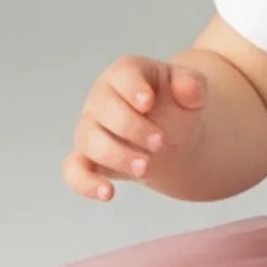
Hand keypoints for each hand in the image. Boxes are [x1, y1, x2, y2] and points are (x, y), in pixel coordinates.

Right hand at [62, 54, 208, 201]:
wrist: (172, 138)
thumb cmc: (178, 108)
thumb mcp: (193, 92)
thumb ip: (193, 85)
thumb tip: (190, 87)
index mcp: (128, 74)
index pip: (123, 74)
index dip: (132, 88)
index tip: (148, 103)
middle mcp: (102, 97)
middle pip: (104, 108)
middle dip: (132, 128)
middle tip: (160, 142)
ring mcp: (91, 127)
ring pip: (89, 140)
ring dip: (117, 155)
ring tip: (146, 167)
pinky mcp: (86, 157)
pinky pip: (73, 169)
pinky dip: (85, 183)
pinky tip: (108, 193)